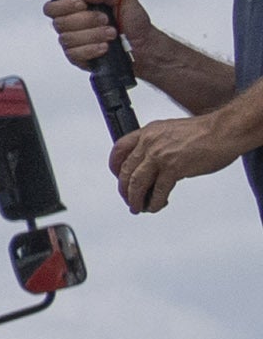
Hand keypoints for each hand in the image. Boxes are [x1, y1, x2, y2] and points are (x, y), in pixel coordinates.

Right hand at [52, 0, 139, 72]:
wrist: (144, 45)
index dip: (63, 5)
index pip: (52, 6)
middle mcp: (71, 24)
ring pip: (67, 38)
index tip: (83, 4)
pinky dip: (92, 49)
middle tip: (104, 19)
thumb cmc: (133, 22)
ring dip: (93, 35)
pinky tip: (104, 46)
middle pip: (59, 23)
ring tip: (111, 33)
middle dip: (85, 20)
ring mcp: (73, 42)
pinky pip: (74, 54)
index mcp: (76, 7)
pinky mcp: (77, 57)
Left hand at [112, 101, 259, 211]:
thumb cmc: (205, 131)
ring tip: (137, 208)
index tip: (118, 177)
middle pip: (126, 170)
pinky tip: (155, 206)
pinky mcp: (173, 168)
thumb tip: (152, 164)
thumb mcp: (171, 131)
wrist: (224, 131)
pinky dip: (154, 202)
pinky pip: (157, 191)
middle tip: (128, 199)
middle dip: (124, 189)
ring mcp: (159, 156)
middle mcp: (149, 143)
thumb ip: (158, 144)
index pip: (119, 149)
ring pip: (137, 183)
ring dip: (135, 199)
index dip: (115, 167)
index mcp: (147, 132)